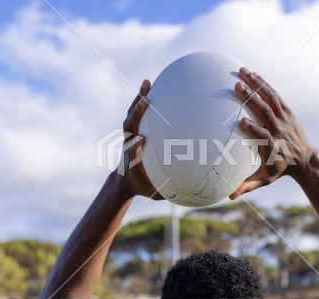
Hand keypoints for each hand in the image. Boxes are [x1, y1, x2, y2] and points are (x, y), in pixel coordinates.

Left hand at [120, 80, 162, 199]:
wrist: (125, 180)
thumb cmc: (144, 187)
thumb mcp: (155, 193)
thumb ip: (169, 192)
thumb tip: (193, 195)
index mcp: (132, 161)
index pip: (131, 152)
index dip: (134, 145)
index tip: (141, 139)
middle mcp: (129, 144)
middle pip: (129, 127)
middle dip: (135, 114)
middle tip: (144, 101)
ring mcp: (130, 135)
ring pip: (131, 115)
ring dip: (138, 99)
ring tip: (147, 83)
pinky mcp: (134, 129)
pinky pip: (139, 112)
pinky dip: (144, 98)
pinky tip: (152, 85)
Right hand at [229, 67, 315, 199]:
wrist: (305, 159)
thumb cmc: (280, 168)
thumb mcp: (265, 179)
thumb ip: (248, 185)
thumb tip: (229, 196)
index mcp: (273, 146)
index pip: (264, 136)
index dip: (254, 129)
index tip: (241, 121)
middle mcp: (280, 130)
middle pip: (266, 112)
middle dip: (252, 99)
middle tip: (236, 86)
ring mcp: (285, 118)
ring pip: (271, 99)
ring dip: (257, 84)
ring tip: (242, 71)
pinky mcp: (287, 111)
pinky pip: (275, 95)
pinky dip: (265, 84)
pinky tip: (253, 73)